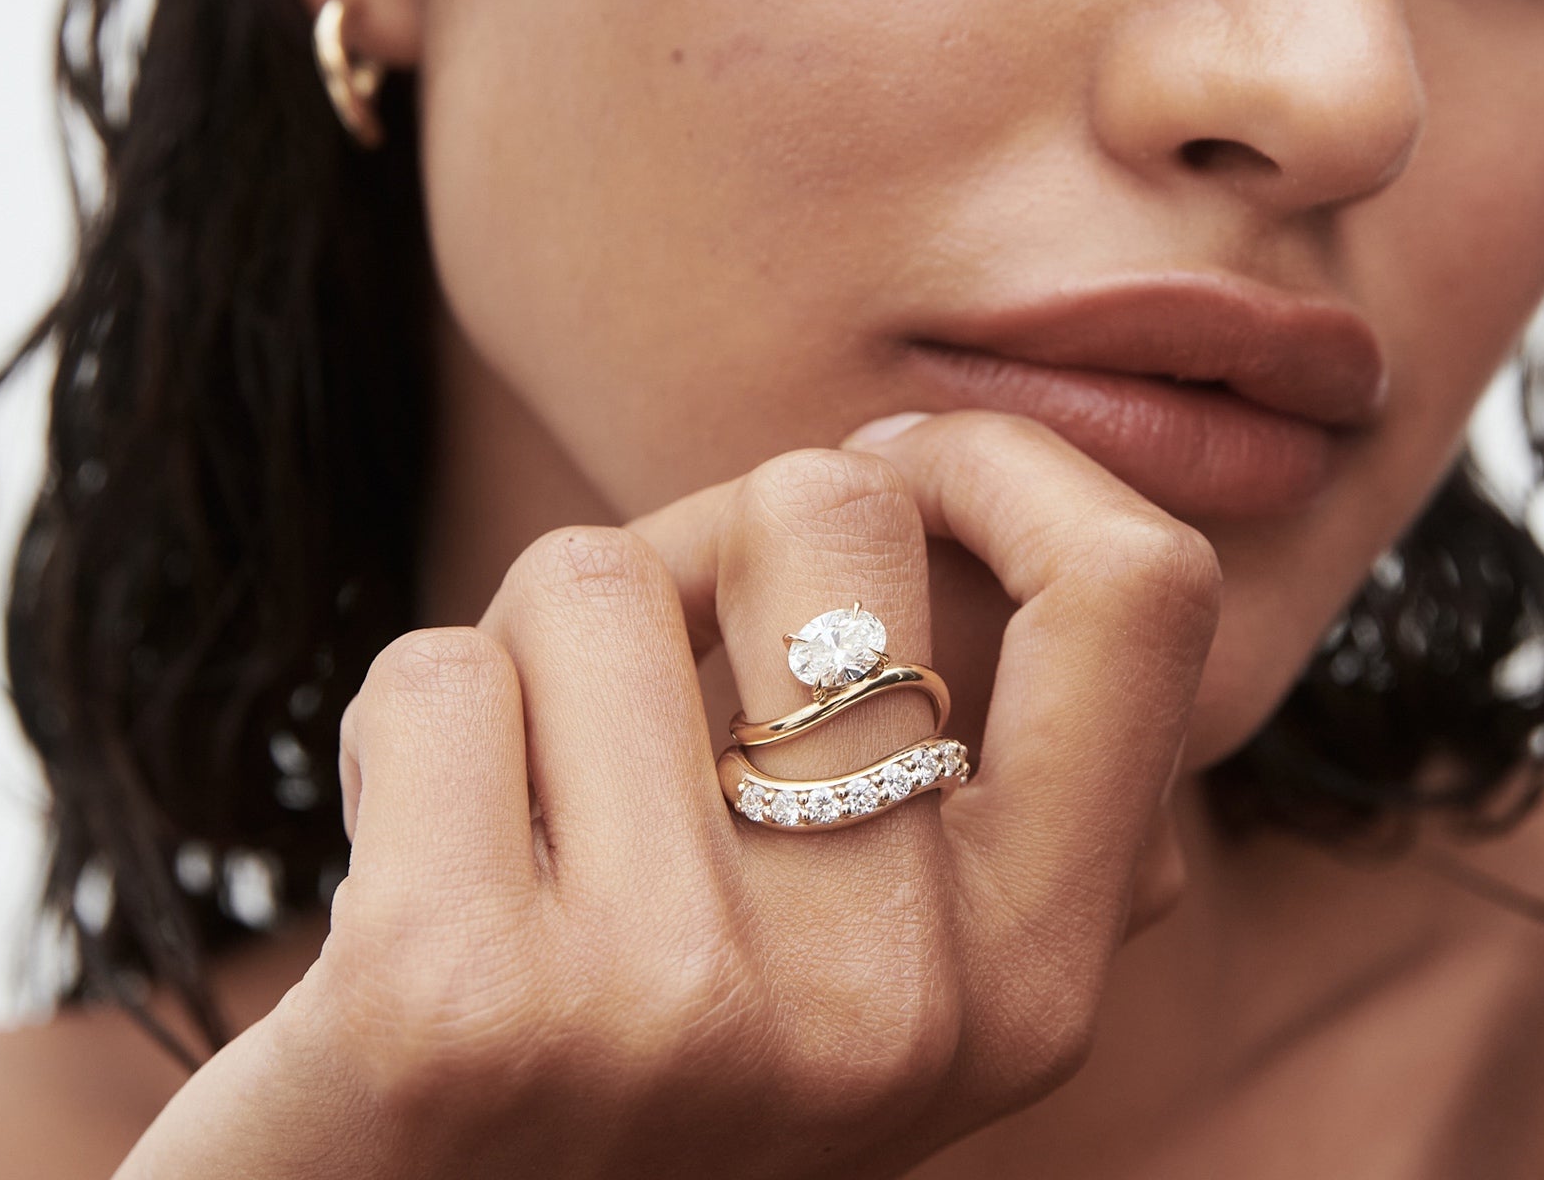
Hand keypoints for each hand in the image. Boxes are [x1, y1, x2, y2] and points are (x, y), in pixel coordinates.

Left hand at [116, 411, 1220, 1179]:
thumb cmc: (654, 1076)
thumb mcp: (878, 972)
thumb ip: (970, 774)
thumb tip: (950, 488)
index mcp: (1037, 979)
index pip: (1137, 593)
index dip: (1000, 468)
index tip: (888, 481)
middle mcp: (897, 1010)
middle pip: (826, 508)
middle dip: (704, 540)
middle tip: (653, 679)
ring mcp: (680, 1012)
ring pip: (596, 573)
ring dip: (533, 654)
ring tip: (529, 821)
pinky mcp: (456, 1006)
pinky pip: (435, 673)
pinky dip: (406, 734)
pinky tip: (421, 877)